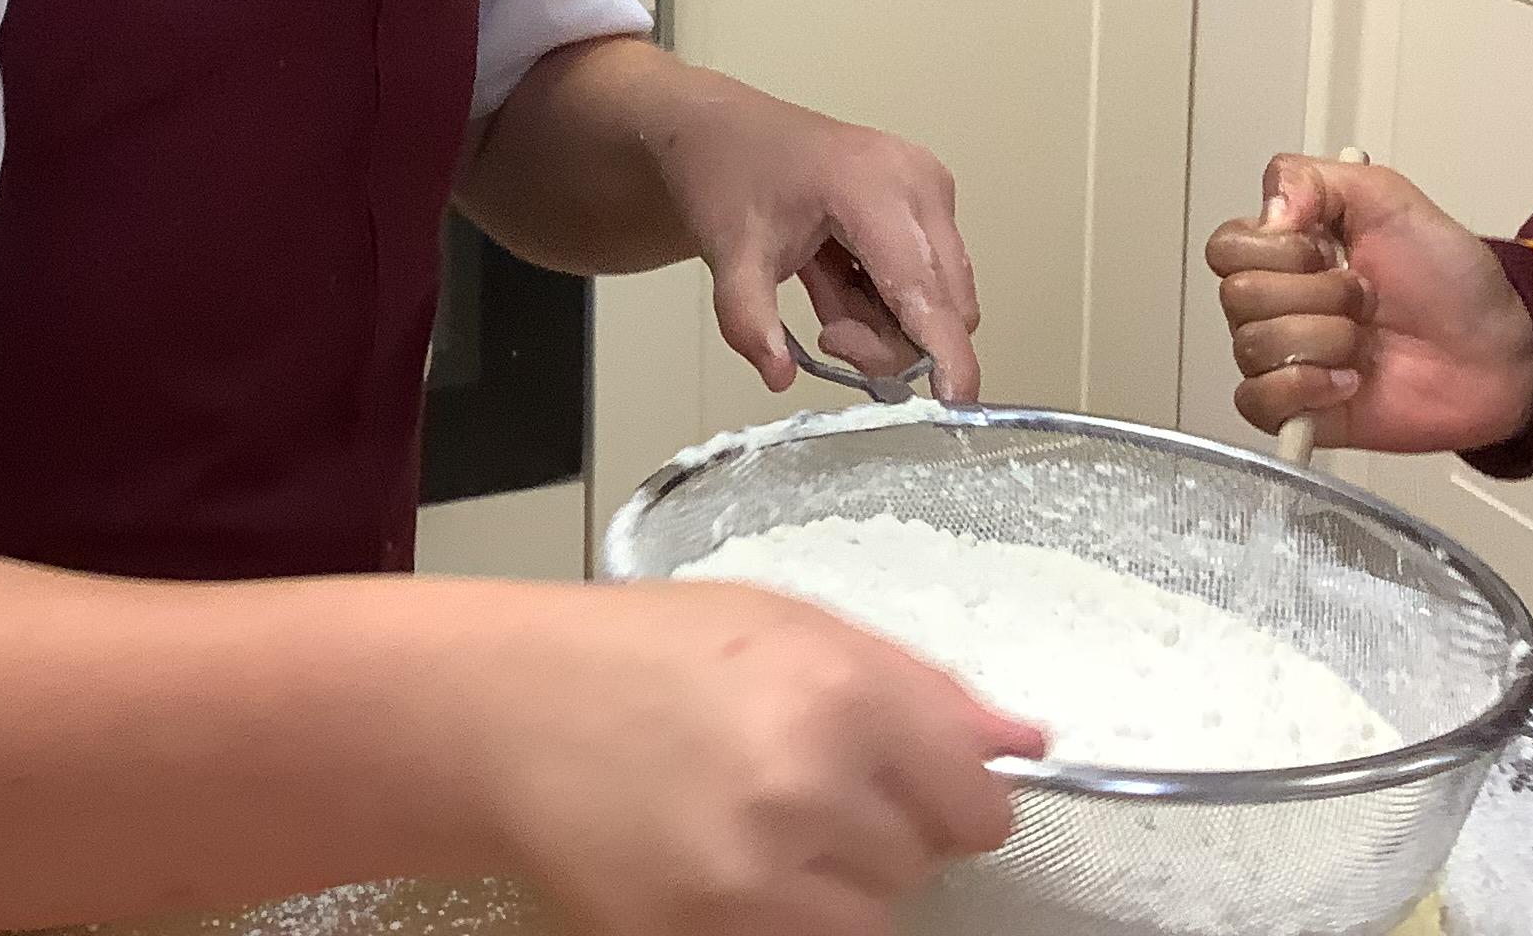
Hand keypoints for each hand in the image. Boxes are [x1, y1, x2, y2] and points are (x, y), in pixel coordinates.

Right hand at [492, 581, 1038, 935]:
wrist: (507, 709)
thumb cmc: (642, 652)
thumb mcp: (786, 626)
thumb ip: (915, 688)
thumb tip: (1025, 743)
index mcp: (839, 693)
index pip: (977, 804)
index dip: (945, 794)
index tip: (907, 784)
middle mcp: (807, 787)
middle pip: (921, 863)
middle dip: (874, 828)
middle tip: (789, 781)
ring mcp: (754, 878)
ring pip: (870, 921)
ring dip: (831, 886)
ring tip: (752, 823)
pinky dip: (779, 919)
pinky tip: (725, 865)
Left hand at [655, 82, 981, 400]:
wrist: (723, 129)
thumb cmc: (729, 177)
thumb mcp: (728, 254)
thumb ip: (749, 320)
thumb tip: (777, 377)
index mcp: (873, 188)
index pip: (924, 290)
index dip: (945, 353)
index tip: (955, 405)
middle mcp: (918, 183)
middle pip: (942, 304)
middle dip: (887, 340)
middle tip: (824, 331)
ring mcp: (928, 187)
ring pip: (940, 297)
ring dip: (884, 320)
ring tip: (822, 288)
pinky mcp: (928, 197)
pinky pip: (931, 277)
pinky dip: (888, 298)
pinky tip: (839, 273)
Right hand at [1202, 154, 1532, 453]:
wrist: (1500, 349)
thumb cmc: (1451, 278)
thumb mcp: (1388, 198)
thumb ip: (1312, 180)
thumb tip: (1267, 213)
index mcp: (1285, 251)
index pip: (1227, 248)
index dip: (1278, 250)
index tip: (1331, 249)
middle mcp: (1278, 304)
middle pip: (1237, 298)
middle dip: (1315, 295)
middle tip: (1364, 297)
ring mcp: (1287, 359)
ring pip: (1251, 348)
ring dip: (1322, 341)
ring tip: (1365, 341)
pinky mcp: (1301, 410)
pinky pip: (1257, 402)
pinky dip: (1303, 388)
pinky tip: (1348, 381)